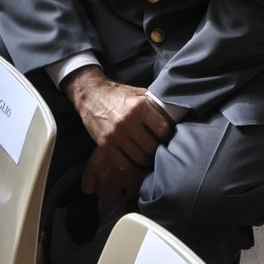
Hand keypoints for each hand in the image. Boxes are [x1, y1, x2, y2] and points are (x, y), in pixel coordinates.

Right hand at [63, 67, 174, 194]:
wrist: (91, 95)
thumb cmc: (118, 94)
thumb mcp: (138, 93)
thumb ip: (153, 104)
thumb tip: (172, 113)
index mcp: (139, 107)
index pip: (162, 129)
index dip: (168, 137)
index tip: (169, 139)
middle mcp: (128, 121)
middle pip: (152, 146)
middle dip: (159, 151)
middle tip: (162, 153)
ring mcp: (116, 134)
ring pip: (139, 157)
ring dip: (148, 162)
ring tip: (152, 161)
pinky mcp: (105, 144)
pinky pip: (124, 163)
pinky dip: (134, 170)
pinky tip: (140, 169)